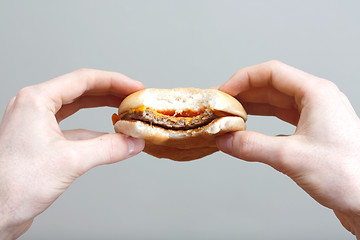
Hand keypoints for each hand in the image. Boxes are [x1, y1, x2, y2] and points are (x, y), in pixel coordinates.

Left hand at [0, 69, 144, 238]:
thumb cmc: (13, 184)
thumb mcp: (70, 162)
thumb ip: (107, 149)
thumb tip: (133, 142)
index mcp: (36, 101)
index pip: (83, 80)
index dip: (114, 82)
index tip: (134, 88)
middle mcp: (35, 107)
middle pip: (81, 91)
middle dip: (110, 93)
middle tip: (133, 98)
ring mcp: (37, 124)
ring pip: (76, 107)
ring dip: (101, 109)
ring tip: (124, 111)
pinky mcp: (41, 141)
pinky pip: (72, 128)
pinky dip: (93, 130)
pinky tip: (109, 136)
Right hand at [216, 61, 359, 237]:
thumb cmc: (347, 175)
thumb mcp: (291, 157)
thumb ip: (252, 146)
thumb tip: (225, 140)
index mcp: (316, 93)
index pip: (271, 73)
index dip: (243, 79)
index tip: (224, 92)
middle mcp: (316, 100)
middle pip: (271, 86)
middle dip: (244, 93)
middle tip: (222, 104)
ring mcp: (315, 117)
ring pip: (275, 102)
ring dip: (252, 108)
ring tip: (230, 115)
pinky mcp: (312, 134)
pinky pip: (281, 120)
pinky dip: (262, 123)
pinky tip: (249, 130)